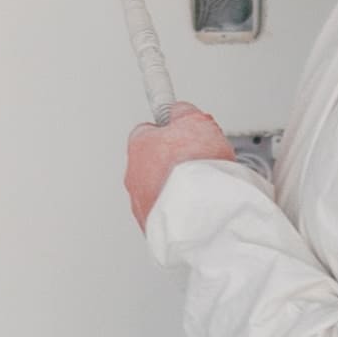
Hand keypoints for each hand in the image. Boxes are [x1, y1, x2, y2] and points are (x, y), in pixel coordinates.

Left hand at [125, 104, 234, 226]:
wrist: (199, 209)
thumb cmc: (195, 166)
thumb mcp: (196, 121)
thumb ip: (183, 112)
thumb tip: (179, 111)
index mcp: (139, 145)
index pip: (148, 130)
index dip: (170, 130)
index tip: (179, 129)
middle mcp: (134, 174)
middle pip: (153, 161)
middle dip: (174, 160)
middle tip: (198, 160)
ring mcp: (141, 202)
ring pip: (159, 189)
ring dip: (177, 187)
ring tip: (203, 186)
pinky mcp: (153, 225)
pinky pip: (167, 211)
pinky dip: (181, 209)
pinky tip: (199, 205)